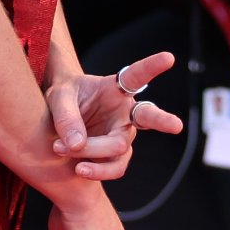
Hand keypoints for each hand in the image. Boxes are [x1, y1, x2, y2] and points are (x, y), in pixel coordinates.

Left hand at [46, 50, 182, 182]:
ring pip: (118, 149)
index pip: (136, 76)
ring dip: (93, 153)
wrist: (54, 120)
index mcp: (115, 90)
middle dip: (163, 120)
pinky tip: (78, 169)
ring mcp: (121, 136)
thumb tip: (77, 143)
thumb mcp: (58, 98)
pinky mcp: (113, 157)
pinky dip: (95, 171)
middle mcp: (125, 113)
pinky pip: (112, 168)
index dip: (152, 66)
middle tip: (176, 125)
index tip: (169, 57)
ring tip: (65, 152)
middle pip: (148, 117)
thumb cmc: (62, 99)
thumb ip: (66, 117)